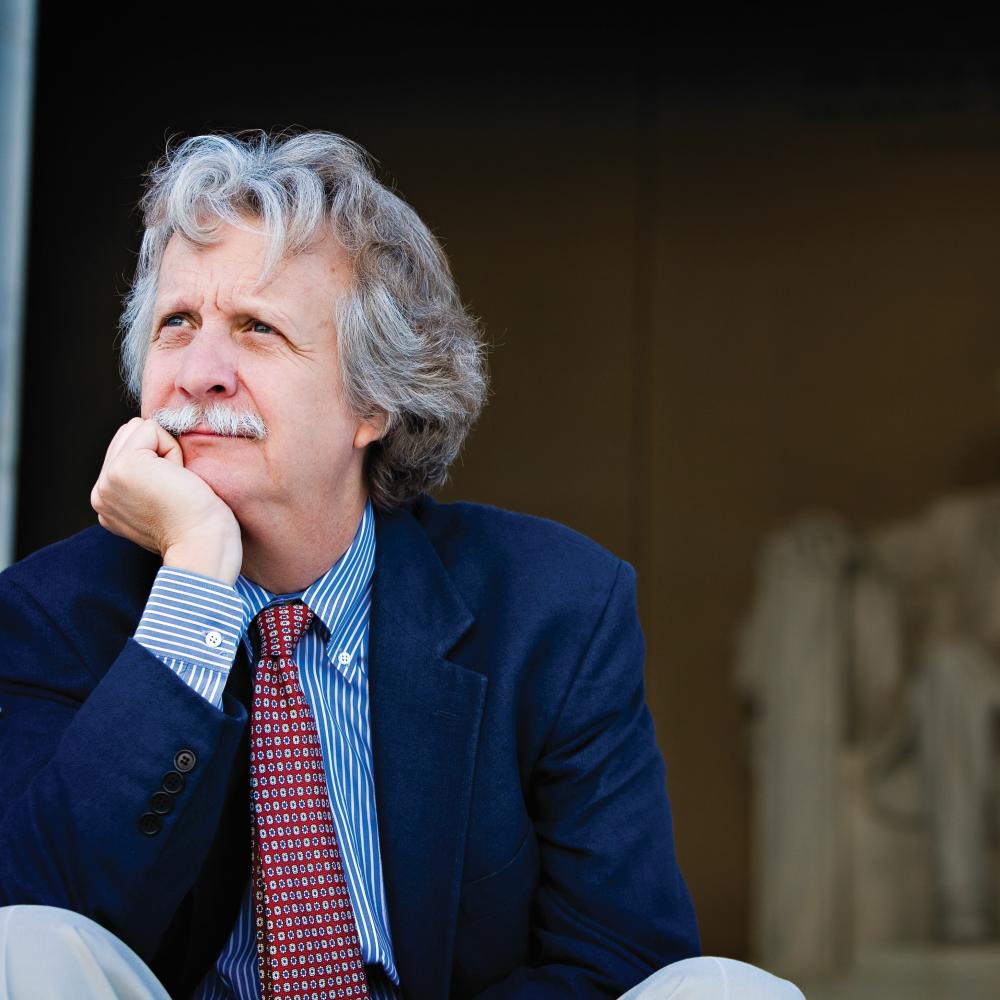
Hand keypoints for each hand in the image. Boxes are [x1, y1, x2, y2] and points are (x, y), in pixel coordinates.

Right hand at [90, 418, 242, 583]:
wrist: (205, 548)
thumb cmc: (201, 529)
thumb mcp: (161, 502)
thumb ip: (146, 479)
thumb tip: (156, 450)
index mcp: (108, 502)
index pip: (127, 450)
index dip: (160, 461)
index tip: (172, 497)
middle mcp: (101, 492)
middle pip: (129, 433)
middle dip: (161, 453)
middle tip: (176, 490)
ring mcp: (108, 479)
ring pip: (139, 429)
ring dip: (167, 452)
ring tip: (175, 486)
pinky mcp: (124, 467)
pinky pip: (152, 429)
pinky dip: (173, 450)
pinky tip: (177, 480)